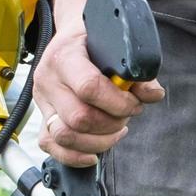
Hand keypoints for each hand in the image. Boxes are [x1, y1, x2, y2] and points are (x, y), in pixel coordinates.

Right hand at [31, 18, 164, 166]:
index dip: (117, 102)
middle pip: (79, 118)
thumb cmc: (95, 42)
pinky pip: (51, 146)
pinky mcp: (42, 119)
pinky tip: (93, 153)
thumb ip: (137, 72)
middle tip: (126, 115)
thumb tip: (153, 95)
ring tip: (115, 130)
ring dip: (98, 141)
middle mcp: (48, 80)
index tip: (134, 103)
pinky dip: (74, 156)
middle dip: (111, 123)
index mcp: (64, 57)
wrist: (71, 39)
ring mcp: (43, 101)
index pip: (88, 87)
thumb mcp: (117, 47)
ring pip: (65, 136)